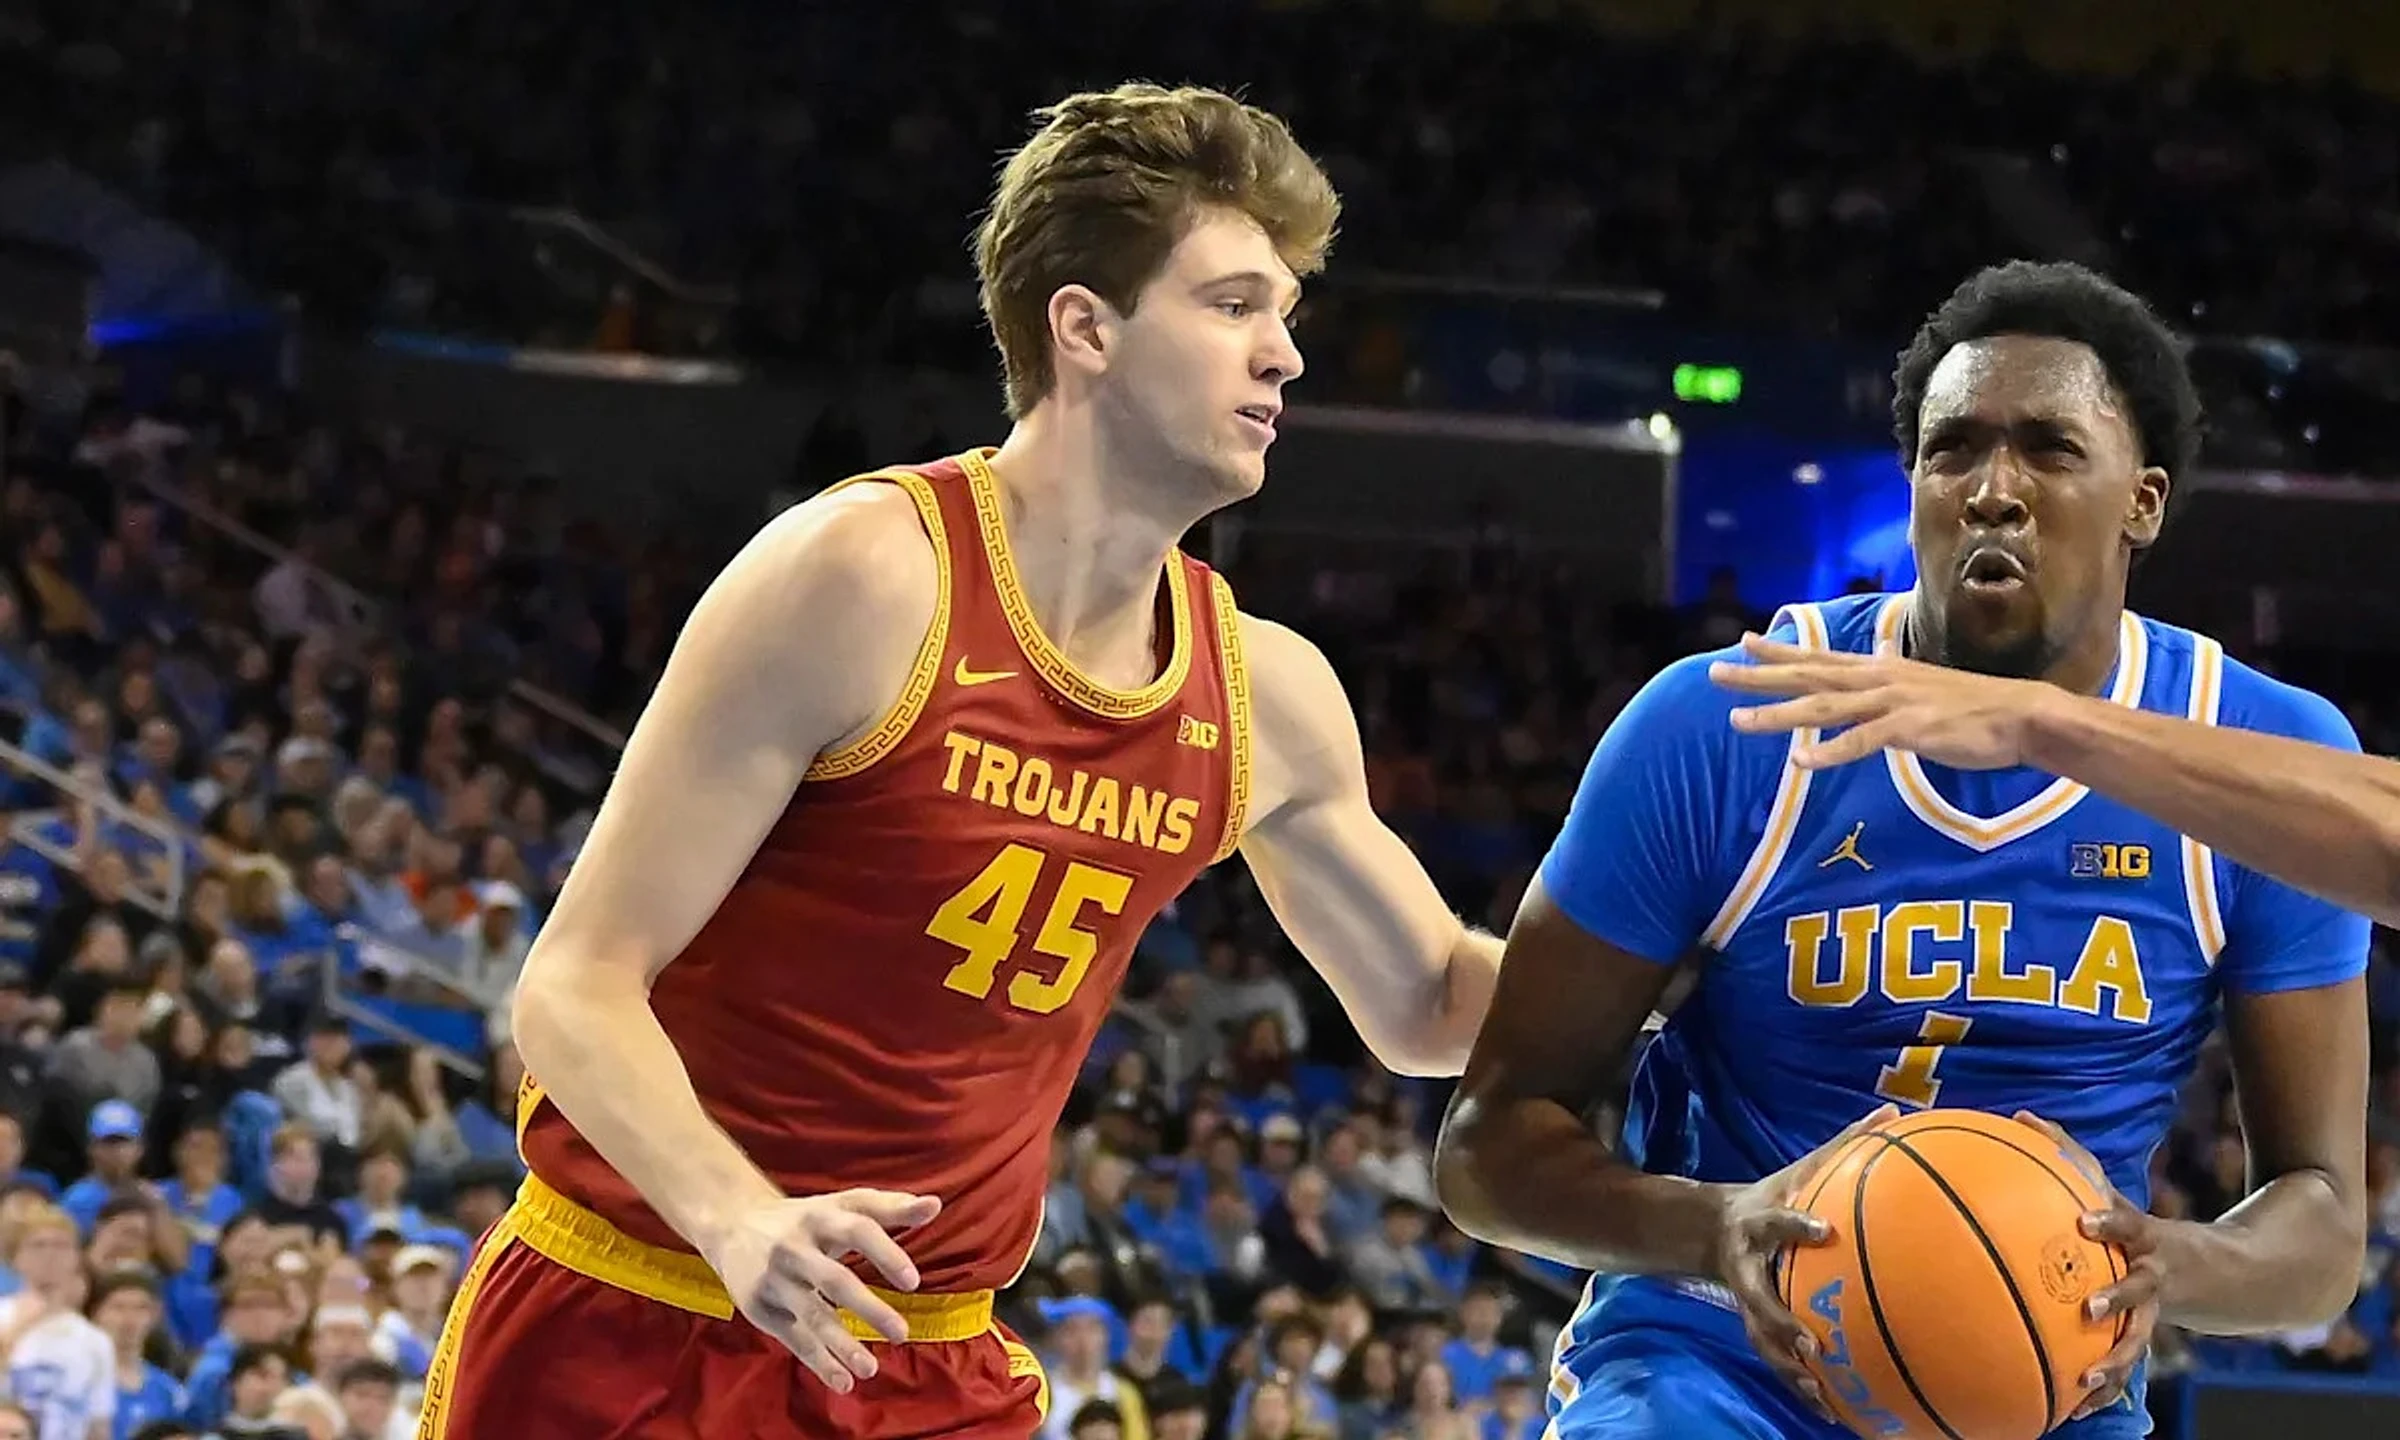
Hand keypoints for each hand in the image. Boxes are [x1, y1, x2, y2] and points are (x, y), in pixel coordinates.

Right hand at [697, 1188, 941, 1392]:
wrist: (731, 1224)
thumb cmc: (804, 1218)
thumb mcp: (842, 1205)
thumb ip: (890, 1207)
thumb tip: (935, 1206)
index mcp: (821, 1216)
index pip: (858, 1231)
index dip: (886, 1254)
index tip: (913, 1282)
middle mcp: (795, 1247)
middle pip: (834, 1280)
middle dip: (868, 1309)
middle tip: (901, 1334)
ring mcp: (774, 1278)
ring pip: (812, 1315)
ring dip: (841, 1345)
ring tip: (870, 1368)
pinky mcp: (760, 1306)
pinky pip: (793, 1337)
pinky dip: (818, 1361)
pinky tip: (843, 1380)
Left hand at [1710, 634, 2052, 771]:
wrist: (2021, 717)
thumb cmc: (1973, 706)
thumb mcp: (1923, 683)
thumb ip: (1891, 676)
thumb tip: (1877, 659)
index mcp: (1880, 670)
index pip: (1819, 656)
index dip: (1779, 650)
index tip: (1743, 641)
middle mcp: (1879, 680)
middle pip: (1807, 675)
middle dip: (1759, 676)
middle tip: (1715, 673)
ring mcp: (1893, 703)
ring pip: (1823, 709)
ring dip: (1779, 716)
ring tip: (1739, 720)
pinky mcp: (1910, 730)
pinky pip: (1861, 742)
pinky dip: (1829, 752)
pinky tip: (1801, 762)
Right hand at [1712, 1104, 1899, 1419]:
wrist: (1711, 1231)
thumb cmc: (1768, 1199)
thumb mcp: (1798, 1169)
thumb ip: (1844, 1144)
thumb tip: (1892, 1112)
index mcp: (1758, 1224)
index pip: (1775, 1220)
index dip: (1796, 1225)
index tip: (1823, 1229)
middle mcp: (1747, 1268)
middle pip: (1757, 1300)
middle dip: (1780, 1324)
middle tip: (1811, 1345)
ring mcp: (1747, 1301)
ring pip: (1762, 1340)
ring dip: (1788, 1370)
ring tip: (1819, 1394)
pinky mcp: (1756, 1324)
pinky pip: (1776, 1359)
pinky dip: (1800, 1387)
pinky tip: (1831, 1412)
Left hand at [2013, 1112, 2155, 1419]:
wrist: (2218, 1273)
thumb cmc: (2138, 1226)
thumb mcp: (2109, 1190)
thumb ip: (2068, 1155)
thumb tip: (2021, 1115)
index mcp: (2141, 1237)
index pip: (2127, 1224)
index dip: (2109, 1222)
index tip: (2084, 1223)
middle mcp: (2151, 1276)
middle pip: (2140, 1291)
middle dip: (2117, 1300)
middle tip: (2087, 1310)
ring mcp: (2152, 1312)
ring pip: (2136, 1342)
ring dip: (2112, 1365)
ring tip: (2082, 1386)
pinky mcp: (2143, 1338)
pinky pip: (2122, 1367)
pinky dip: (2102, 1390)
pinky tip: (2070, 1412)